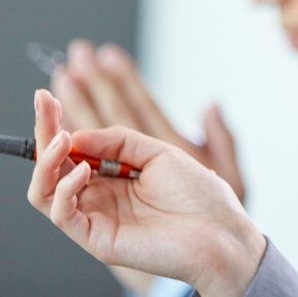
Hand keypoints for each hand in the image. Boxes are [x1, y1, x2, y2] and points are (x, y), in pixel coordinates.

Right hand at [27, 89, 265, 296]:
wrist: (220, 231)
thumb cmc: (199, 194)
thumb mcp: (161, 153)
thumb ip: (120, 140)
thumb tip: (77, 134)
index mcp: (117, 170)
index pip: (77, 144)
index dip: (60, 119)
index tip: (48, 94)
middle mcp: (101, 192)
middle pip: (56, 163)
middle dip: (46, 130)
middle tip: (43, 102)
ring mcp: (96, 214)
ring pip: (46, 190)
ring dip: (47, 160)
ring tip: (62, 137)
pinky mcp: (96, 237)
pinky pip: (63, 214)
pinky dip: (65, 189)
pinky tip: (83, 171)